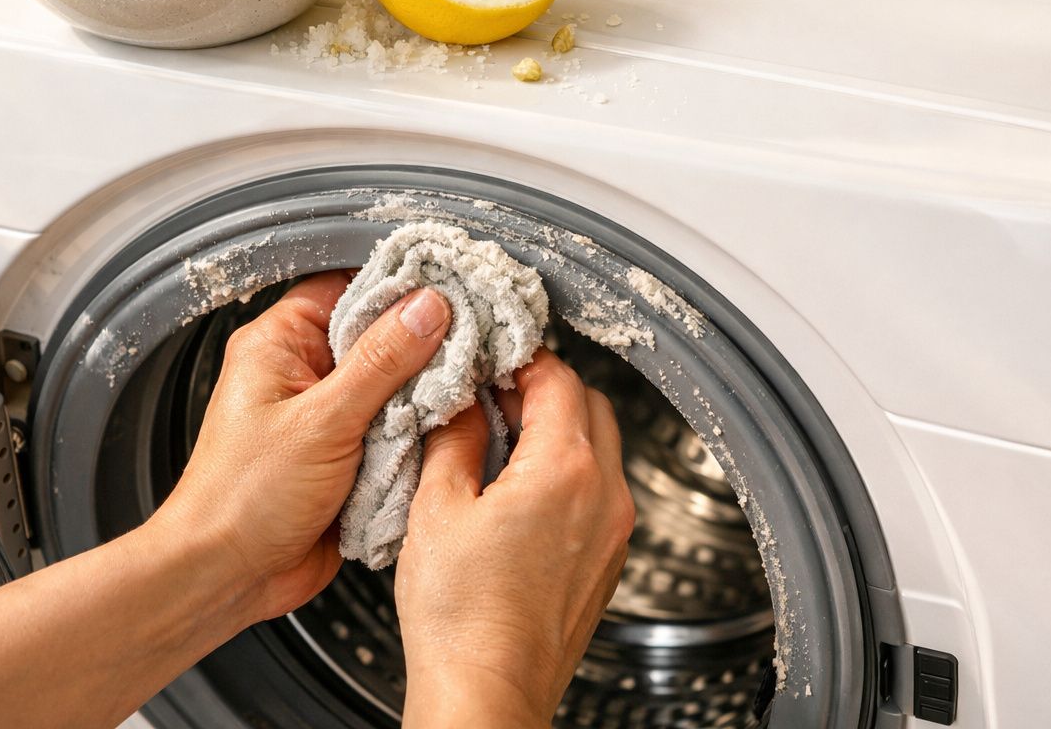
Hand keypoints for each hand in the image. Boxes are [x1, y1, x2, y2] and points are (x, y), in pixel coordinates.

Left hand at [147, 271, 450, 624]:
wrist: (229, 576)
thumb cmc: (243, 498)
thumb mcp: (321, 421)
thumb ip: (380, 362)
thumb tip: (426, 308)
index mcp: (280, 344)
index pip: (346, 288)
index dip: (397, 286)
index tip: (448, 289)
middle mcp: (303, 373)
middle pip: (378, 336)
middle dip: (422, 346)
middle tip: (468, 343)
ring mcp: (328, 415)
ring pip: (394, 386)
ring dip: (422, 395)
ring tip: (459, 389)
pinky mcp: (348, 455)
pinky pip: (395, 430)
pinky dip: (417, 435)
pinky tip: (441, 433)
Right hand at [395, 349, 635, 727]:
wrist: (486, 693)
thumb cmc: (462, 619)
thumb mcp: (438, 507)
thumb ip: (455, 439)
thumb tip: (464, 402)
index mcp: (565, 470)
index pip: (557, 378)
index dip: (520, 358)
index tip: (490, 358)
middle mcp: (604, 496)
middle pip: (590, 403)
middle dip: (545, 387)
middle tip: (494, 390)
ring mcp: (613, 532)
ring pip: (600, 447)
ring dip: (559, 428)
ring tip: (501, 438)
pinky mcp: (607, 561)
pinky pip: (599, 491)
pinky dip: (567, 471)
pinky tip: (518, 487)